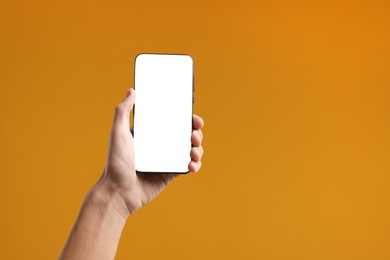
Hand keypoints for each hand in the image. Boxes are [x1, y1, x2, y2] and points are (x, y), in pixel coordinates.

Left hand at [94, 88, 203, 218]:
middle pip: (185, 135)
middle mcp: (160, 145)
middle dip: (196, 132)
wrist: (118, 192)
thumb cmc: (116, 162)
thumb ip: (123, 110)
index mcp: (150, 134)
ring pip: (190, 150)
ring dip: (198, 148)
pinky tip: (192, 164)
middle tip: (195, 134)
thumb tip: (132, 90)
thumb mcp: (118, 132)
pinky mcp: (170, 174)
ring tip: (194, 151)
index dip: (186, 118)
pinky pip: (188, 167)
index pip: (172, 122)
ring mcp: (166, 160)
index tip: (193, 117)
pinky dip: (195, 165)